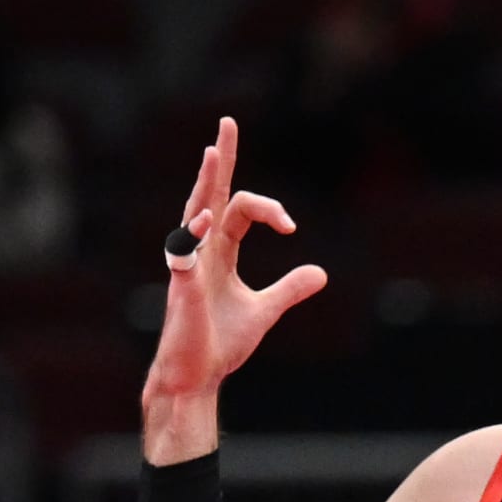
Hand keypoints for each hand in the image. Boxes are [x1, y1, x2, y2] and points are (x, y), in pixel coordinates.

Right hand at [143, 117, 328, 463]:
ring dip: (205, 184)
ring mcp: (187, 268)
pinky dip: (194, 236)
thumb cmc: (219, 344)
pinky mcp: (181, 290)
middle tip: (228, 123)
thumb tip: (320, 273)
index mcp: (218, 254)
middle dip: (220, 161)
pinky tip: (204, 219)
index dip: (268, 209)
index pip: (238, 209)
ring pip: (193, 214)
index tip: (290, 227)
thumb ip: (288, 289)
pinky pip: (183, 255)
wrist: (196, 378)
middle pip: (209, 194)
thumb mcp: (264, 312)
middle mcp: (200, 252)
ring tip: (214, 154)